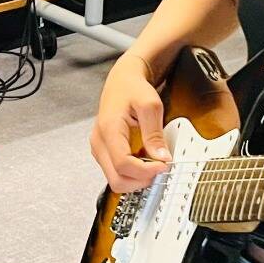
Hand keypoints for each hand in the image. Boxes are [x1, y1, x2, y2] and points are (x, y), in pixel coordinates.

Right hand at [89, 57, 173, 191]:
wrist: (122, 81)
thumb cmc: (133, 89)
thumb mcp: (150, 105)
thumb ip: (155, 133)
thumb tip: (162, 158)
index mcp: (108, 129)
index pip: (123, 163)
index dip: (145, 171)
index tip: (164, 165)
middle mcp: (99, 142)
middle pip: (116, 179)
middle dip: (141, 180)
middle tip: (160, 169)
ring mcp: (99, 149)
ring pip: (115, 179)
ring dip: (137, 179)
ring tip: (153, 164)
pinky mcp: (103, 152)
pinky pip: (116, 172)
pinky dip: (132, 173)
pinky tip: (144, 161)